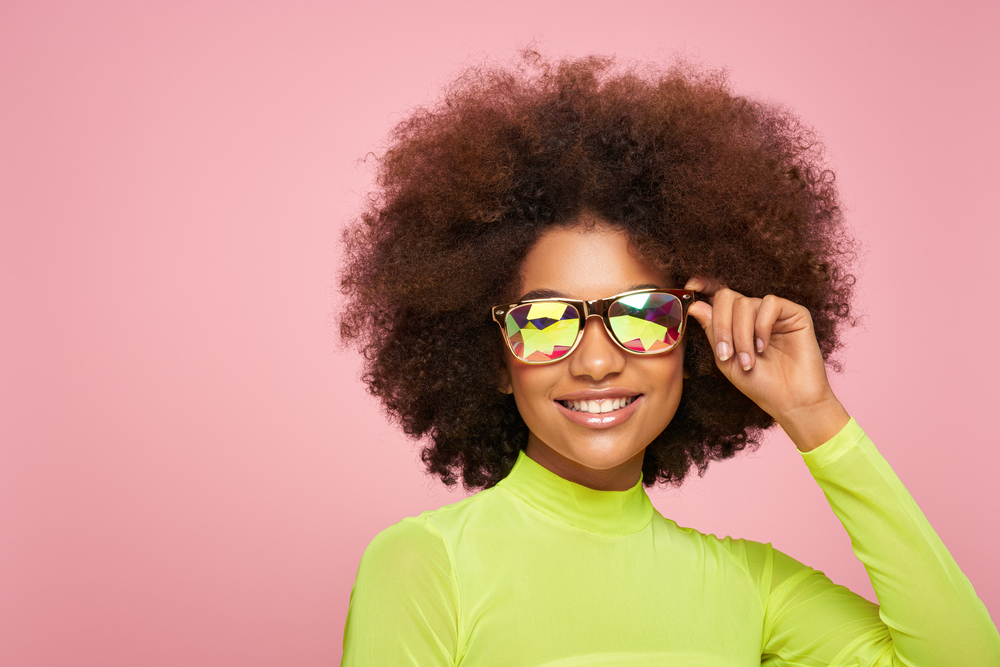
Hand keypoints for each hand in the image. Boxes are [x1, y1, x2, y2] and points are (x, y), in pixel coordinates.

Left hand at [685, 276, 849, 450]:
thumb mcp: (726, 360)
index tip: (690, 286)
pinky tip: (763, 346)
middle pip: (727, 297)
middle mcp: (754, 314)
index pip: (718, 298)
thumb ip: (712, 331)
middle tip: (725, 354)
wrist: (790, 401)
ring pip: (745, 303)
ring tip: (748, 360)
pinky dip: (761, 326)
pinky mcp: (795, 313)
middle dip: (721, 325)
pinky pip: (770, 303)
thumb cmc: (759, 384)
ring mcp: (774, 313)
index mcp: (736, 323)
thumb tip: (694, 305)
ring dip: (741, 335)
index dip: (704, 286)